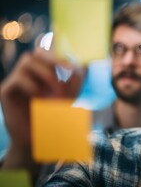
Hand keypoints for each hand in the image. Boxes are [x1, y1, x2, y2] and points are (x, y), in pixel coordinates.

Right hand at [0, 48, 84, 168]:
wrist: (37, 140)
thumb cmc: (53, 117)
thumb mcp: (68, 97)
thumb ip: (74, 81)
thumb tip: (81, 65)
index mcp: (42, 72)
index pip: (47, 53)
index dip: (60, 55)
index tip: (73, 67)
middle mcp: (28, 74)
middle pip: (36, 53)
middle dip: (54, 60)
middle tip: (66, 72)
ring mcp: (15, 81)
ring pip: (27, 61)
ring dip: (46, 74)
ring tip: (56, 91)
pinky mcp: (6, 92)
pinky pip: (17, 79)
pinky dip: (33, 86)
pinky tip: (40, 98)